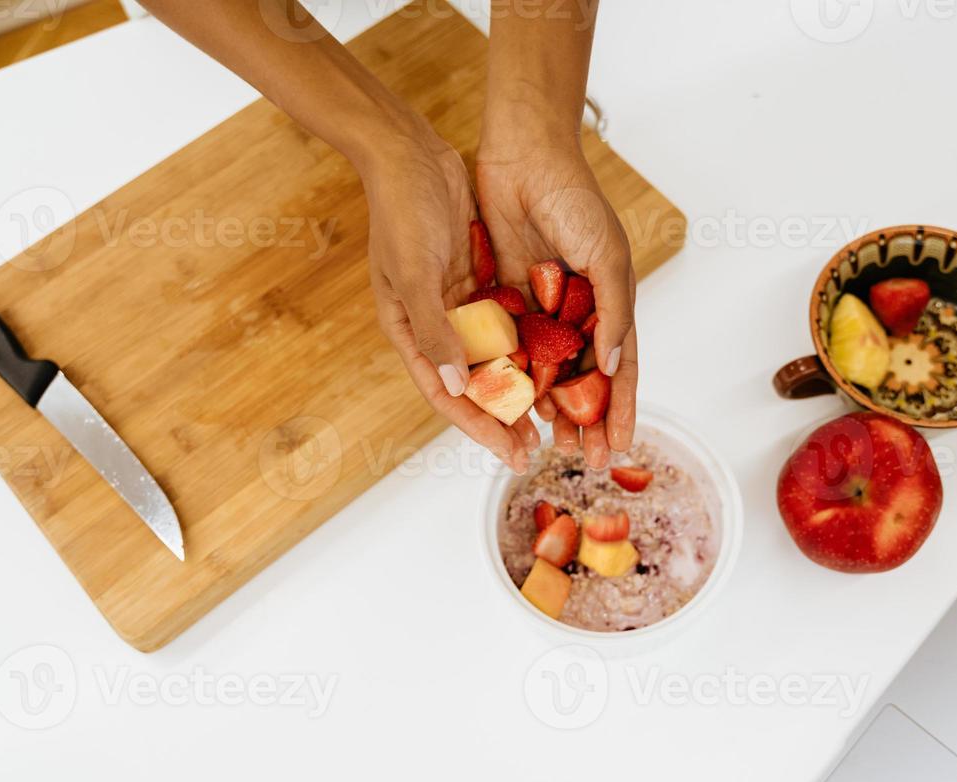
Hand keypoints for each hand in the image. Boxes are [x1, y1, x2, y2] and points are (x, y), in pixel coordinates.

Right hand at [359, 120, 538, 472]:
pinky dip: (526, 346)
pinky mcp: (478, 282)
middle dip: (503, 419)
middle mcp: (433, 325)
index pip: (445, 395)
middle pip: (472, 386)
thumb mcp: (415, 273)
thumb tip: (454, 386)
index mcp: (408, 331)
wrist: (410, 153)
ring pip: (492, 359)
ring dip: (519, 388)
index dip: (480, 427)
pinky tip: (554, 365)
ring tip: (550, 419)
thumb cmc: (401, 210)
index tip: (512, 453)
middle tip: (535, 450)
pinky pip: (506, 324)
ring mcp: (457, 305)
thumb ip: (436, 330)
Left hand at [475, 135, 635, 469]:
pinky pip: (514, 346)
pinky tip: (513, 405)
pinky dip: (516, 376)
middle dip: (587, 421)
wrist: (523, 155)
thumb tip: (615, 366)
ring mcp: (544, 307)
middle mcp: (580, 310)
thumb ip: (613, 313)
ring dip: (551, 408)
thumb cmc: (574, 199)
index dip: (621, 409)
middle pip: (585, 380)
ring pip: (549, 371)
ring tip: (548, 443)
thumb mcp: (604, 257)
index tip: (621, 448)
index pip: (621, 369)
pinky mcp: (509, 296)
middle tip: (584, 460)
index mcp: (612, 301)